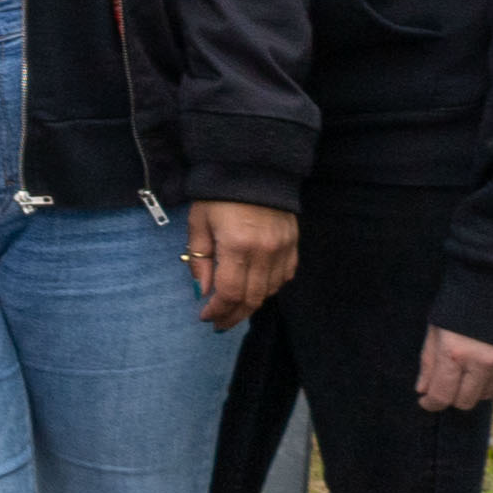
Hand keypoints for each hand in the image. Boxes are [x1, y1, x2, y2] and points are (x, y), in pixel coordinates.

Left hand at [188, 203, 299, 330]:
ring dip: (251, 305)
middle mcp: (265, 252)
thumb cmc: (218, 195)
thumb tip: (202, 291)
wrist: (253, 168)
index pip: (230, 292)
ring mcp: (283, 249)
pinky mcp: (294, 245)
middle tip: (219, 324)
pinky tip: (255, 291)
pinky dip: (269, 289)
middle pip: (252, 298)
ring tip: (234, 310)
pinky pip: (284, 277)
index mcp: (237, 246)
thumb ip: (200, 259)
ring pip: (269, 291)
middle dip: (234, 315)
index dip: (218, 310)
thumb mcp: (199, 223)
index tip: (206, 317)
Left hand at [419, 323, 492, 415]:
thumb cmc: (460, 302)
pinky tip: (483, 361)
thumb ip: (428, 362)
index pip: (442, 395)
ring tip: (465, 370)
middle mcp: (480, 363)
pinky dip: (490, 379)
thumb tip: (423, 389)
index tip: (427, 401)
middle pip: (465, 401)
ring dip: (472, 389)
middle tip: (446, 384)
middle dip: (452, 397)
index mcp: (453, 353)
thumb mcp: (436, 328)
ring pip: (485, 395)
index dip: (432, 403)